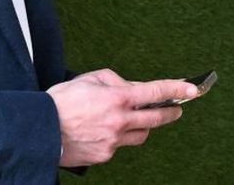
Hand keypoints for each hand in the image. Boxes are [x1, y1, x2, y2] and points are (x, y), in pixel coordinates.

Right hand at [46, 69, 197, 166]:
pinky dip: (118, 137)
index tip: (192, 88)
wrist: (41, 130)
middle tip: (176, 108)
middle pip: (156, 118)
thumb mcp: (88, 79)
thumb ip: (114, 81)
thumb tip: (130, 87)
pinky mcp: (106, 155)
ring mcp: (115, 141)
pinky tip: (103, 131)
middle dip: (171, 112)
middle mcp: (121, 121)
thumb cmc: (61, 101)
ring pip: (141, 135)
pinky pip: (120, 145)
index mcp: (118, 98)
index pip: (155, 91)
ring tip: (135, 120)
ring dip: (143, 126)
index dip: (177, 88)